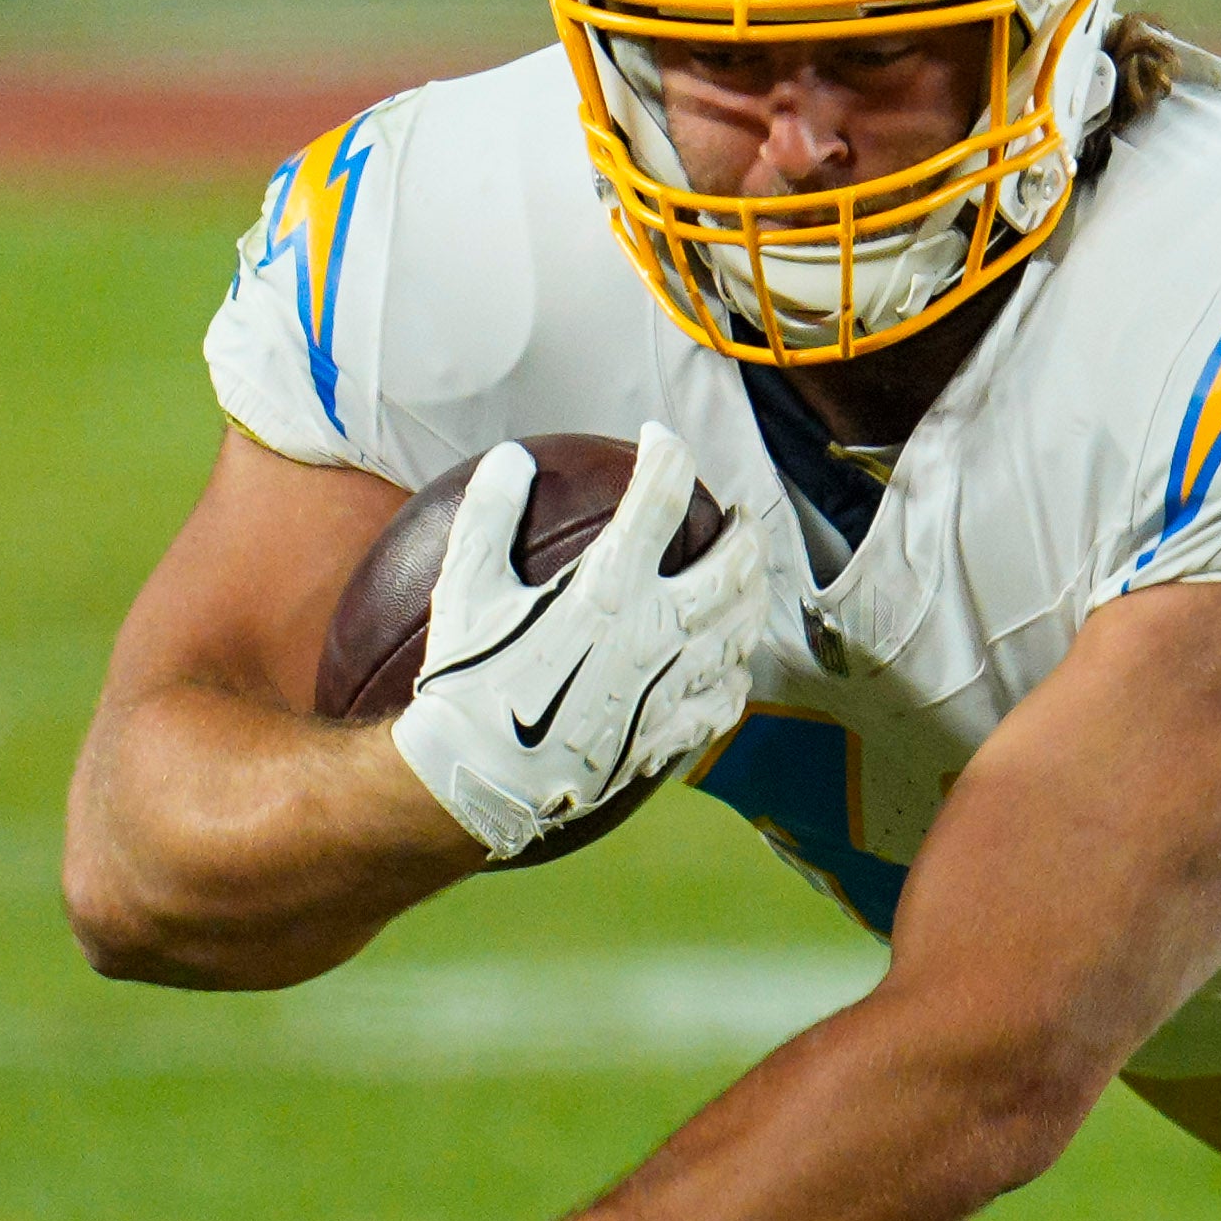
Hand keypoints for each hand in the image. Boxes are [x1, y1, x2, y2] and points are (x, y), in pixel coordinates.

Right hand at [389, 427, 775, 859]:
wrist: (482, 780)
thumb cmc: (469, 683)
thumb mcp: (465, 591)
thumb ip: (488, 517)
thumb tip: (509, 457)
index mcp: (610, 587)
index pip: (662, 498)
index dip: (669, 456)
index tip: (663, 439)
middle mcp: (658, 630)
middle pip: (735, 565)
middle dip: (746, 530)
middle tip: (739, 516)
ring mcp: (674, 684)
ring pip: (744, 628)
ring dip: (754, 594)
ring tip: (749, 578)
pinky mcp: (672, 731)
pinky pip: (724, 699)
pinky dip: (734, 675)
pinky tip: (729, 668)